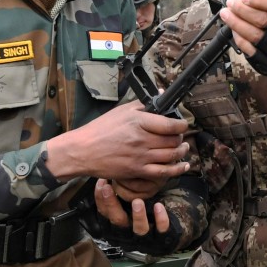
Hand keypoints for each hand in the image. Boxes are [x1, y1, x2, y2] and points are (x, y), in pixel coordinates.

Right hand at [45, 100, 189, 185]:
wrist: (82, 150)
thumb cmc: (101, 129)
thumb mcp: (122, 110)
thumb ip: (144, 103)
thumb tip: (162, 93)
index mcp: (138, 122)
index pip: (170, 124)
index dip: (181, 124)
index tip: (182, 124)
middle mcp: (141, 139)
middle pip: (173, 140)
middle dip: (180, 138)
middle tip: (179, 136)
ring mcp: (140, 157)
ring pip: (171, 156)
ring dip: (182, 152)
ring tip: (183, 148)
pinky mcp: (137, 170)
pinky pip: (163, 172)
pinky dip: (176, 169)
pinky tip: (183, 166)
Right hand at [94, 178, 170, 236]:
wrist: (162, 238)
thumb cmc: (138, 217)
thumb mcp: (124, 208)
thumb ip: (117, 198)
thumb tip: (105, 180)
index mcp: (116, 229)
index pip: (104, 214)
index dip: (100, 199)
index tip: (102, 182)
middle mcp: (127, 236)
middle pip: (117, 222)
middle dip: (112, 204)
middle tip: (109, 188)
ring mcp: (144, 238)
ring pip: (139, 230)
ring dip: (138, 215)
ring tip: (138, 201)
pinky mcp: (161, 238)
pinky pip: (161, 231)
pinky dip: (160, 219)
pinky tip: (159, 206)